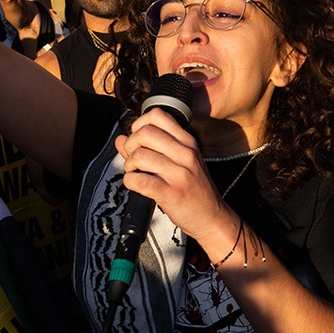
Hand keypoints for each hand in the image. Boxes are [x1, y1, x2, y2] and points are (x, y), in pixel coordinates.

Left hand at [114, 107, 224, 241]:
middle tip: (133, 159)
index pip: (157, 115)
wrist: (212, 217)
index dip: (139, 124)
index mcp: (188, 142)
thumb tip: (121, 139)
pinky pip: (140, 180)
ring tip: (135, 173)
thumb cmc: (196, 190)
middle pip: (145, 133)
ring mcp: (179, 173)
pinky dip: (130, 181)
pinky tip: (135, 184)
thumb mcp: (180, 163)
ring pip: (139, 155)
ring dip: (129, 165)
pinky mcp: (171, 193)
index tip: (138, 140)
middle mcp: (185, 154)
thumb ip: (150, 148)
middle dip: (130, 145)